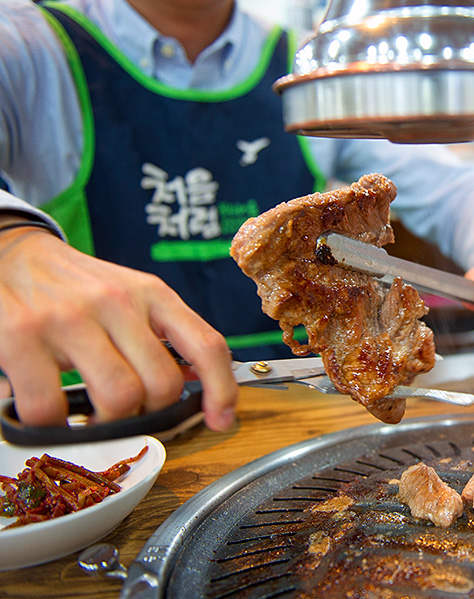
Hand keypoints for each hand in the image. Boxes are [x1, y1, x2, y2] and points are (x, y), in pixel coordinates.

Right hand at [0, 225, 237, 430]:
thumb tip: (198, 382)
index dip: (222, 390)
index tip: (221, 421)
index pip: (206, 345)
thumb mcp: (132, 296)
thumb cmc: (77, 287)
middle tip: (131, 414)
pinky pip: (51, 407)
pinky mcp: (20, 336)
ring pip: (118, 398)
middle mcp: (115, 302)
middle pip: (161, 385)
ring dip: (109, 424)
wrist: (12, 254)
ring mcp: (67, 318)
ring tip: (94, 417)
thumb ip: (165, 335)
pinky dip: (54, 426)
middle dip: (151, 413)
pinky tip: (53, 415)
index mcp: (152, 294)